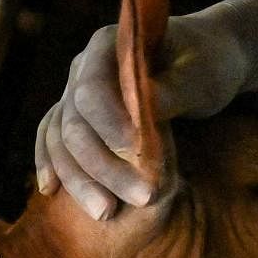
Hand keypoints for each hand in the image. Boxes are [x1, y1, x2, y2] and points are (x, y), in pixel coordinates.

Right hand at [37, 0, 257, 219]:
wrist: (206, 64)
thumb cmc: (207, 64)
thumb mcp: (200, 74)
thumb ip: (172, 90)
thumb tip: (147, 109)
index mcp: (107, 45)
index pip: (90, 90)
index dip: (107, 126)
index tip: (137, 156)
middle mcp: (82, 68)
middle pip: (74, 122)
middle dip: (101, 166)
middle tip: (142, 198)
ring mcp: (76, 94)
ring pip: (61, 139)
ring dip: (80, 179)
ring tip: (106, 212)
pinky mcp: (81, 118)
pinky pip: (54, 140)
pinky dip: (54, 165)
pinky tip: (50, 191)